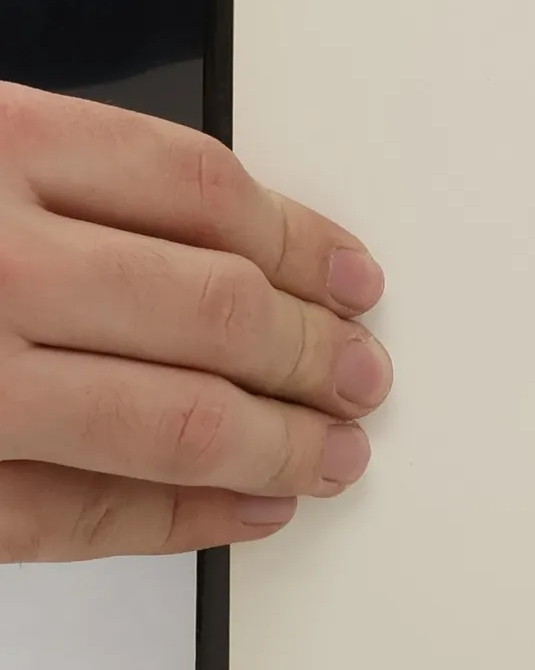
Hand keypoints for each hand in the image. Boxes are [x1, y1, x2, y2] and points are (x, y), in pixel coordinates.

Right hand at [0, 83, 389, 560]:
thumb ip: (66, 183)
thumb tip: (236, 241)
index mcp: (1, 150)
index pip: (203, 193)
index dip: (301, 242)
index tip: (354, 278)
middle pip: (217, 307)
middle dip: (315, 350)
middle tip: (364, 374)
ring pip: (180, 420)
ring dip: (282, 444)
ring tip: (333, 452)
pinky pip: (88, 516)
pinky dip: (188, 518)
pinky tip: (249, 507)